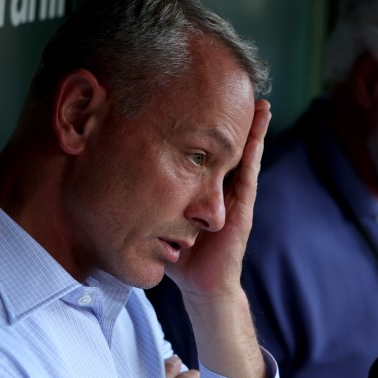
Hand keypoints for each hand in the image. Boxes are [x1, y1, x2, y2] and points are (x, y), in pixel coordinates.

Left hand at [165, 99, 271, 298]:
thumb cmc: (182, 257)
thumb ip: (150, 203)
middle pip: (231, 148)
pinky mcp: (243, 210)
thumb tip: (117, 183)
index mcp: (207, 191)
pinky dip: (254, 152)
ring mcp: (236, 198)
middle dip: (236, 120)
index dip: (211, 129)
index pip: (211, 153)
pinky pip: (249, 175)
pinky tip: (258, 132)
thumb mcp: (161, 221)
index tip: (206, 100)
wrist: (202, 288)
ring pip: (246, 156)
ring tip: (260, 103)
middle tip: (238, 89)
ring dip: (254, 129)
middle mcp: (224, 190)